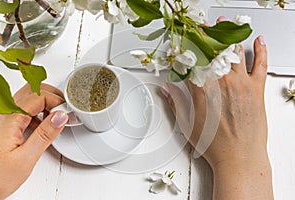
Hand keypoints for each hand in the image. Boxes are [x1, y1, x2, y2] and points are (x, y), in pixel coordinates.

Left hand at [0, 84, 68, 199]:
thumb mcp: (26, 158)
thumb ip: (45, 135)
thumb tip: (60, 116)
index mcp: (10, 120)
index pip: (39, 96)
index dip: (56, 101)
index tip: (67, 113)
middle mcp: (6, 115)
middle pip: (32, 90)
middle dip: (52, 95)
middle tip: (65, 109)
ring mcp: (6, 119)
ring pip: (29, 97)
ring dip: (46, 102)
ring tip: (57, 116)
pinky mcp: (8, 125)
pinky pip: (26, 109)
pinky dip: (40, 111)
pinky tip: (45, 124)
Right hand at [162, 36, 272, 198]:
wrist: (239, 158)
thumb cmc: (214, 144)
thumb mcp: (187, 124)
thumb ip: (176, 102)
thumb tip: (167, 88)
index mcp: (202, 90)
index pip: (192, 60)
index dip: (187, 46)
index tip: (184, 37)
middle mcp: (222, 83)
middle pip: (212, 51)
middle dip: (205, 34)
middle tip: (202, 24)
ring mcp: (241, 84)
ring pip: (234, 52)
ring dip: (227, 35)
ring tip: (223, 24)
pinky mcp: (256, 89)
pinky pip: (260, 65)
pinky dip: (261, 51)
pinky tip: (258, 41)